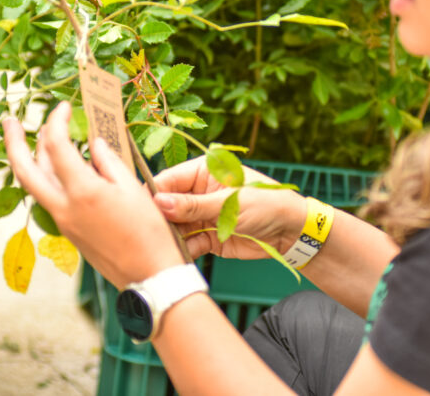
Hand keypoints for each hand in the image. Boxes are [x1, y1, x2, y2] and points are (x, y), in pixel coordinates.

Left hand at [3, 102, 184, 288]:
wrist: (148, 275)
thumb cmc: (148, 231)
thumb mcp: (132, 188)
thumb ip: (108, 160)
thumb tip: (93, 143)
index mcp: (82, 192)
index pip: (55, 145)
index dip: (56, 121)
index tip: (63, 107)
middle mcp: (64, 207)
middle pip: (24, 170)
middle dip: (13, 142)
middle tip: (9, 120)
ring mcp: (62, 222)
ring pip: (34, 184)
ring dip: (30, 158)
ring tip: (36, 137)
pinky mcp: (68, 231)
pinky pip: (49, 197)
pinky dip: (48, 176)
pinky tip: (60, 166)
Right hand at [152, 159, 306, 260]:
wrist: (291, 232)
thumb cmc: (266, 205)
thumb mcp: (229, 203)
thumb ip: (194, 206)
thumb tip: (160, 203)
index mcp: (202, 172)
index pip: (167, 181)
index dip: (152, 196)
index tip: (138, 212)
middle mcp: (197, 192)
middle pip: (167, 206)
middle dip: (159, 221)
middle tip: (148, 235)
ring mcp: (201, 215)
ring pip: (175, 227)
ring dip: (170, 238)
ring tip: (162, 249)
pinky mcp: (207, 237)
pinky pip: (188, 243)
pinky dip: (183, 251)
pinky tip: (178, 258)